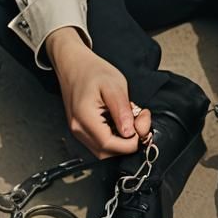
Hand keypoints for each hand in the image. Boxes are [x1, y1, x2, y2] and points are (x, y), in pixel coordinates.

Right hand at [47, 29, 151, 158]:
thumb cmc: (92, 71)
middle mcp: (79, 129)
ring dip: (123, 140)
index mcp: (85, 118)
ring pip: (105, 151)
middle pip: (107, 153)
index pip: (109, 145)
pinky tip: (121, 120)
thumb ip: (122, 111)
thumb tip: (130, 133)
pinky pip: (101, 143)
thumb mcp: (114, 86)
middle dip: (129, 142)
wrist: (74, 64)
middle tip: (139, 119)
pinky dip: (115, 136)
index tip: (142, 125)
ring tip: (130, 117)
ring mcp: (79, 131)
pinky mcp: (83, 130)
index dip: (130, 142)